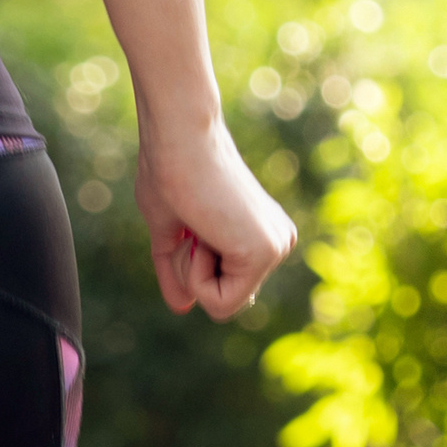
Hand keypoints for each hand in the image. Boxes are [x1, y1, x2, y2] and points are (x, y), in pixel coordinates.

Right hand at [138, 128, 298, 319]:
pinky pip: (220, 303)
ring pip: (221, 306)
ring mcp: (277, 248)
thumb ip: (177, 269)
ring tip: (196, 224)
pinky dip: (196, 275)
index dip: (188, 268)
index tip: (189, 225)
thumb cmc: (168, 171)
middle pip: (222, 300)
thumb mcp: (168, 228)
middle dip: (190, 271)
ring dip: (191, 271)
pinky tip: (202, 234)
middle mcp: (278, 241)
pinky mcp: (266, 253)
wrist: (179, 139)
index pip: (220, 288)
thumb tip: (182, 308)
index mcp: (261, 233)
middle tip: (191, 224)